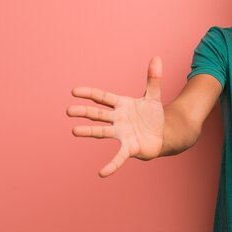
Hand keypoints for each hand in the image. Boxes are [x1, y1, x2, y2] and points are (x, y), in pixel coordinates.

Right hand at [66, 57, 164, 176]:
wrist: (163, 133)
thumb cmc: (153, 116)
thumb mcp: (153, 96)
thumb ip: (154, 78)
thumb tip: (157, 58)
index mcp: (121, 105)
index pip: (103, 97)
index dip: (90, 94)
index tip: (74, 91)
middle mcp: (118, 119)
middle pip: (98, 114)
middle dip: (84, 112)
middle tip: (68, 110)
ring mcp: (122, 134)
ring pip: (102, 132)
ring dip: (89, 132)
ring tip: (74, 131)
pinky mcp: (130, 148)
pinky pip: (118, 157)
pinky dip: (111, 165)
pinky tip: (102, 173)